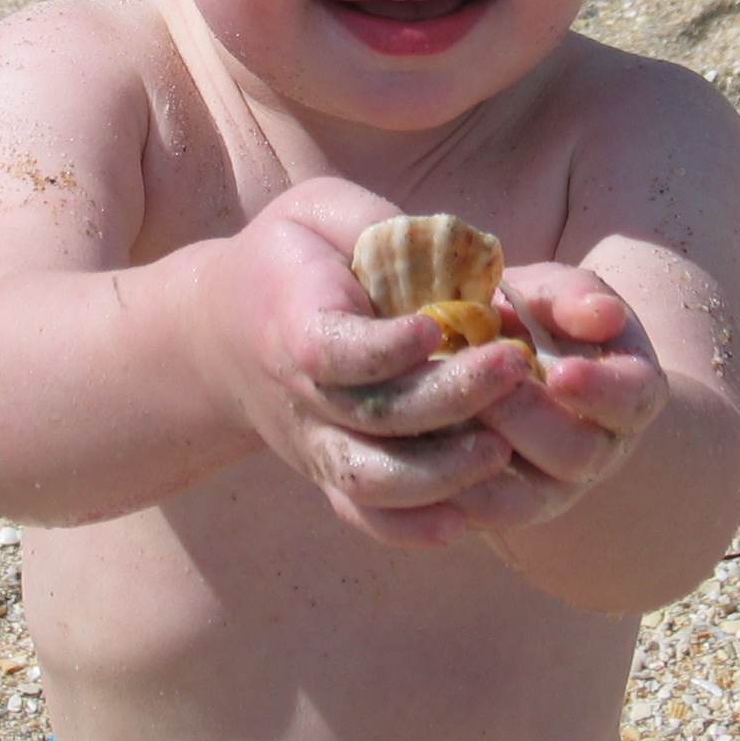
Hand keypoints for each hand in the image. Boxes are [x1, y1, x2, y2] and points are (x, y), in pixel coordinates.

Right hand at [196, 177, 539, 549]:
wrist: (222, 331)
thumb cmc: (290, 256)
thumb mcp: (318, 211)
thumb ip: (376, 224)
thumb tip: (457, 252)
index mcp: (293, 325)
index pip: (334, 352)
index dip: (385, 347)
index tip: (440, 323)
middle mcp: (301, 397)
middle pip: (372, 419)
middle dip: (451, 397)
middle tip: (517, 363)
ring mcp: (314, 444)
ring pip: (371, 483)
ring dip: (441, 474)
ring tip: (504, 446)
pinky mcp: (328, 474)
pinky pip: (366, 518)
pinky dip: (411, 530)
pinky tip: (468, 519)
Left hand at [447, 263, 667, 532]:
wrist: (495, 356)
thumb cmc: (533, 316)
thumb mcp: (555, 294)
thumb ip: (572, 299)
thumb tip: (602, 314)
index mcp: (627, 393)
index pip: (631, 399)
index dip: (600, 391)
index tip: (562, 371)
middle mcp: (598, 451)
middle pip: (574, 453)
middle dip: (522, 415)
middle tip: (473, 376)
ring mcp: (551, 489)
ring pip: (521, 499)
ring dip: (475, 455)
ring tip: (435, 408)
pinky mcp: (500, 508)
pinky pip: (474, 516)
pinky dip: (441, 487)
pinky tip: (410, 449)